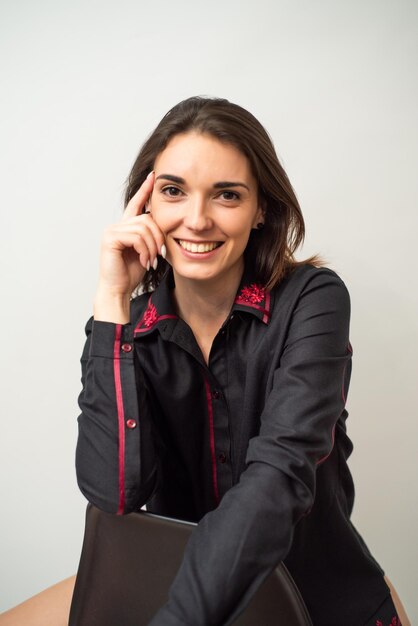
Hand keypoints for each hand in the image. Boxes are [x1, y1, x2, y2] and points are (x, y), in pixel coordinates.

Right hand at [93, 172, 165, 321]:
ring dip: (153, 246)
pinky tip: (145, 261)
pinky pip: (136, 236)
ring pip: (144, 228)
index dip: (145, 189)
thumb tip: (165, 225)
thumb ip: (152, 236)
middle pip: (147, 219)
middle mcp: (117, 226)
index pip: (136, 203)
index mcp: (126, 227)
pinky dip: (145, 250)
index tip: (154, 176)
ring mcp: (112, 231)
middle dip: (158, 237)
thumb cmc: (132, 273)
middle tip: (159, 255)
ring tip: (151, 260)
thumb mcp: (148, 250)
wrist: (119, 289)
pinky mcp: (110, 238)